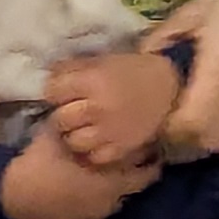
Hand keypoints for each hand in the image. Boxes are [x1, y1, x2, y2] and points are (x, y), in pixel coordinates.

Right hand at [0, 132, 152, 218]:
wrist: (19, 195)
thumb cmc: (41, 159)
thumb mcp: (62, 133)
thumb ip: (83, 126)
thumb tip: (93, 112)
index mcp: (114, 173)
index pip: (149, 162)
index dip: (150, 149)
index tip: (148, 138)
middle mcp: (116, 196)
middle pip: (143, 181)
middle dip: (143, 167)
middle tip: (138, 153)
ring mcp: (102, 212)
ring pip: (124, 196)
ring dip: (123, 183)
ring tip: (113, 170)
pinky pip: (104, 207)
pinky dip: (104, 196)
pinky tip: (91, 187)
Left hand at [45, 47, 179, 170]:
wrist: (169, 89)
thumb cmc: (132, 71)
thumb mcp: (101, 61)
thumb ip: (72, 69)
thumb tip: (48, 77)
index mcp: (92, 81)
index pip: (53, 91)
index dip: (55, 91)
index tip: (61, 93)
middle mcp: (98, 107)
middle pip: (61, 119)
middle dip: (63, 114)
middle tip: (72, 112)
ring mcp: (109, 132)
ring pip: (73, 141)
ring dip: (74, 135)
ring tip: (82, 128)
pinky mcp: (121, 150)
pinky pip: (94, 157)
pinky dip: (93, 151)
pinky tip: (97, 141)